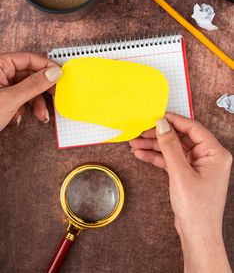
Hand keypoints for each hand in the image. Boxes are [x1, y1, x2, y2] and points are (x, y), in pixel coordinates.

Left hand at [0, 52, 61, 130]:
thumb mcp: (11, 99)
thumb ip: (35, 85)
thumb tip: (54, 72)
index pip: (30, 59)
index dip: (47, 67)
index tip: (61, 76)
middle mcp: (0, 72)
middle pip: (30, 75)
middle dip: (42, 91)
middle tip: (55, 97)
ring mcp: (0, 85)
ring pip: (26, 89)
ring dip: (36, 104)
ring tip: (41, 116)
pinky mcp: (1, 97)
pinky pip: (19, 98)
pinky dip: (23, 109)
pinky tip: (18, 119)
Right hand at [129, 113, 231, 272]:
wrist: (197, 235)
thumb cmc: (197, 208)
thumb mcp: (180, 173)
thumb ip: (170, 146)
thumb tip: (162, 124)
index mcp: (215, 153)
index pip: (192, 128)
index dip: (172, 121)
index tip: (155, 117)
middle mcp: (208, 156)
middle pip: (180, 137)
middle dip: (159, 135)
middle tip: (140, 132)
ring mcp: (197, 165)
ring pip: (173, 148)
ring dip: (154, 146)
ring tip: (135, 143)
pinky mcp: (188, 173)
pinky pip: (171, 159)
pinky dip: (156, 157)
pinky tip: (141, 154)